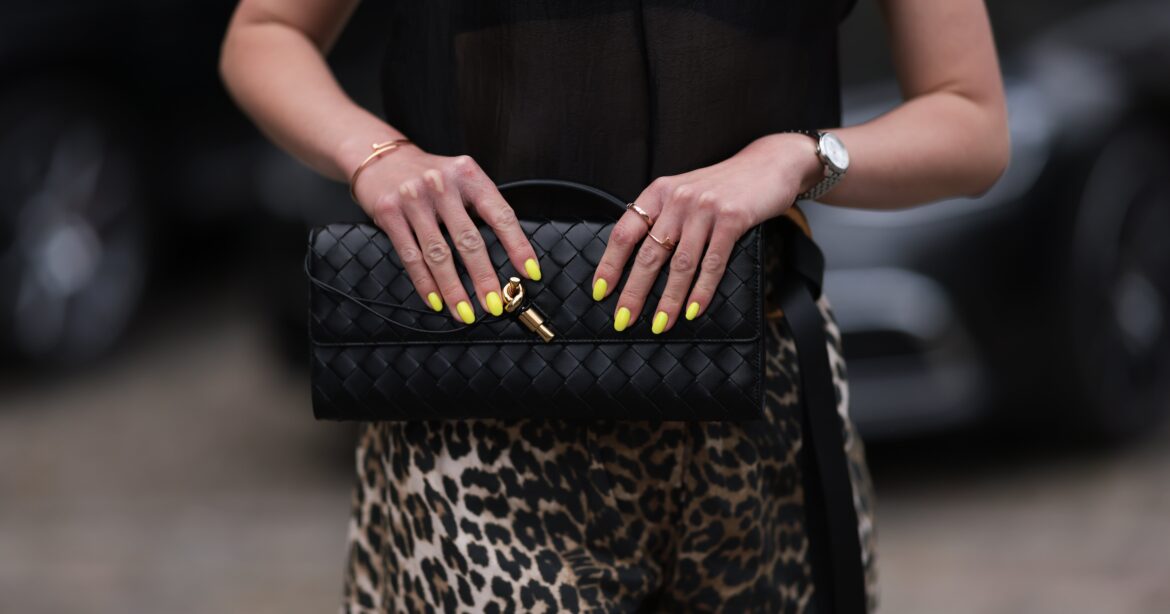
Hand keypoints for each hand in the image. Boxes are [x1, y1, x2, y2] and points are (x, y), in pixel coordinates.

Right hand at [351, 147, 540, 323]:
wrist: (381, 158)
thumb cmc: (429, 175)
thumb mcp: (461, 179)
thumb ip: (480, 207)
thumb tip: (508, 255)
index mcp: (468, 175)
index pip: (500, 215)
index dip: (518, 246)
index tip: (529, 272)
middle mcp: (441, 183)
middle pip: (468, 240)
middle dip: (484, 278)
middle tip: (495, 303)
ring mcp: (413, 198)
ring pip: (438, 254)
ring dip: (453, 289)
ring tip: (465, 312)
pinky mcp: (389, 213)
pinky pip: (411, 256)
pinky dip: (425, 283)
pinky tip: (436, 300)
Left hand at [592, 132, 823, 332]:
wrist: (769, 163)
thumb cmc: (722, 186)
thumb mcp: (684, 192)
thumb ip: (663, 218)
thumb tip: (637, 261)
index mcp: (658, 192)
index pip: (624, 232)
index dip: (610, 263)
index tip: (600, 291)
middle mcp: (677, 199)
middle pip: (649, 254)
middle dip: (634, 292)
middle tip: (623, 319)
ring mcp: (705, 209)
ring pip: (681, 264)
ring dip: (668, 299)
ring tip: (660, 324)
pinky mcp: (732, 219)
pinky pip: (713, 263)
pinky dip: (702, 290)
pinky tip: (693, 310)